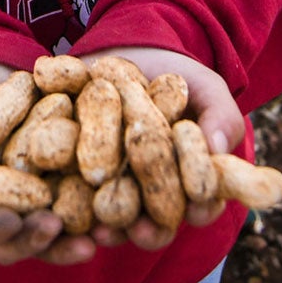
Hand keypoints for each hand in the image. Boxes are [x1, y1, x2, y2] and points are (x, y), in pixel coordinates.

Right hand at [0, 59, 101, 267]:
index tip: (11, 221)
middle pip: (10, 243)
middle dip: (33, 243)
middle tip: (55, 227)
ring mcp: (30, 202)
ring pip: (47, 238)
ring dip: (70, 245)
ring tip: (96, 239)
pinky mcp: (63, 186)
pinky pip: (80, 212)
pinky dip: (97, 219)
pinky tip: (118, 218)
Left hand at [76, 45, 243, 250]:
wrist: (121, 51)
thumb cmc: (173, 75)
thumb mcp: (204, 87)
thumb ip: (220, 115)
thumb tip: (218, 147)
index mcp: (189, 180)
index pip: (202, 204)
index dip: (200, 210)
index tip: (195, 209)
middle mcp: (152, 194)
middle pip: (155, 225)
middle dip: (150, 231)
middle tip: (140, 230)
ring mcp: (114, 190)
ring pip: (114, 221)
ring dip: (109, 230)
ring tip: (99, 229)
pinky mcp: (75, 178)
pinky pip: (71, 202)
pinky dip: (67, 210)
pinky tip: (61, 212)